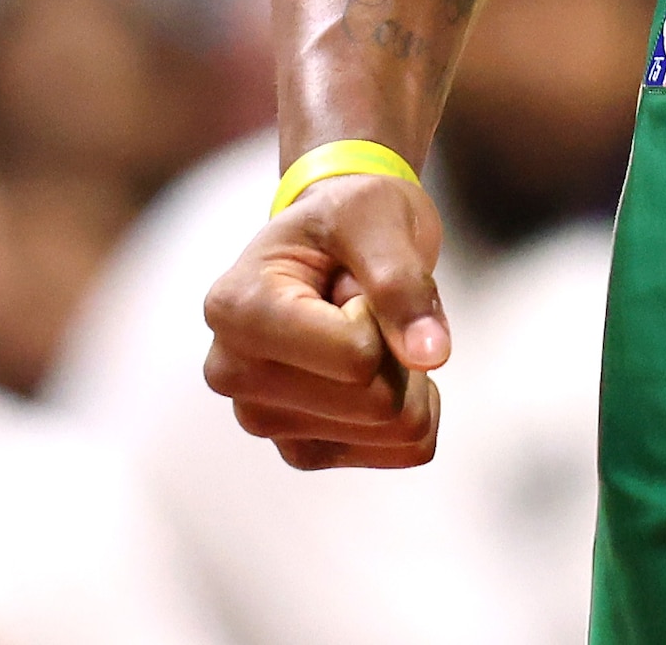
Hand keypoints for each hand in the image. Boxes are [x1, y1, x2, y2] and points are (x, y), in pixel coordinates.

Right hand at [200, 164, 449, 470]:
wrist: (335, 239)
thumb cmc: (351, 216)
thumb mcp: (378, 217)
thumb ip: (401, 281)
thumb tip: (432, 357)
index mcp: (235, 309)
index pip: (357, 357)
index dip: (383, 310)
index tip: (352, 279)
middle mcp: (233, 374)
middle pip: (378, 403)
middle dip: (397, 346)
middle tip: (361, 303)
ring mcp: (263, 421)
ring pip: (395, 431)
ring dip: (404, 373)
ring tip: (360, 328)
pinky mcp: (300, 450)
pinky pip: (404, 450)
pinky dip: (414, 404)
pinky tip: (374, 366)